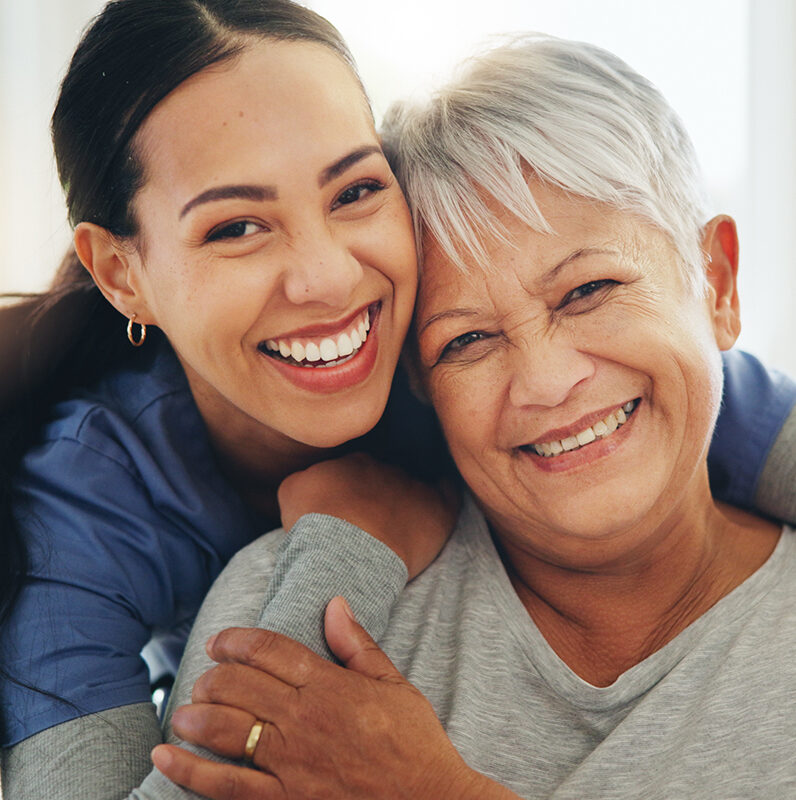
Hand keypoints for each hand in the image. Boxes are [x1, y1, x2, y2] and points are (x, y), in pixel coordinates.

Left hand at [152, 599, 515, 799]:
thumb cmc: (414, 743)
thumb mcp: (395, 684)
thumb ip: (358, 645)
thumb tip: (335, 603)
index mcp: (330, 686)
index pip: (270, 650)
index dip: (237, 640)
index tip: (220, 641)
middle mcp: (305, 719)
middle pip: (239, 685)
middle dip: (213, 676)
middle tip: (204, 677)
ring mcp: (291, 762)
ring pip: (226, 729)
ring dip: (195, 714)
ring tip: (183, 709)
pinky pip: (226, 785)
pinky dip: (190, 771)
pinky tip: (166, 756)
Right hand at [278, 452, 458, 578]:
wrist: (346, 549)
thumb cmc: (315, 526)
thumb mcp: (290, 492)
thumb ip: (305, 478)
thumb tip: (311, 481)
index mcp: (352, 462)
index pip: (354, 470)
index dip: (350, 491)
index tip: (345, 512)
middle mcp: (385, 467)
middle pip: (384, 478)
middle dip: (378, 495)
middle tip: (369, 525)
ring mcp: (413, 486)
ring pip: (413, 486)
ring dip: (407, 501)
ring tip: (399, 526)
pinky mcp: (437, 509)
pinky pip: (448, 493)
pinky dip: (444, 496)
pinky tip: (440, 503)